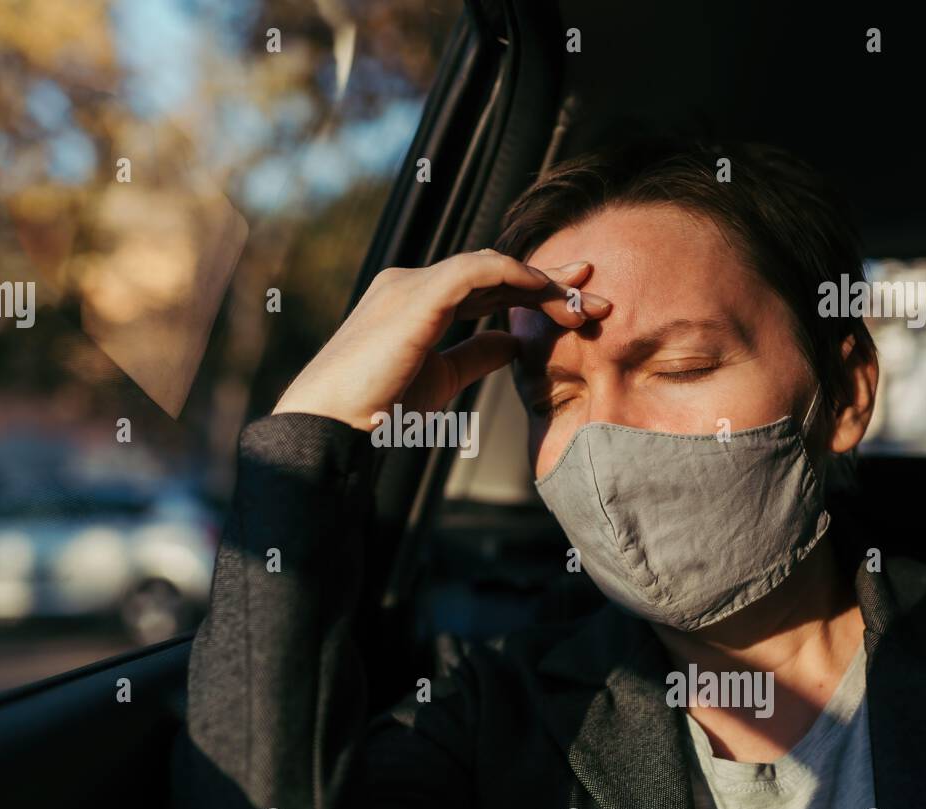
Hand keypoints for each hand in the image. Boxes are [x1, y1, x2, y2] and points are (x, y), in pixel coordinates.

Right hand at [271, 249, 610, 431]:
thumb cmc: (375, 408)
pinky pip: (477, 270)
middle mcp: (411, 283)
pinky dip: (516, 275)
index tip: (573, 306)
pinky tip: (544, 290)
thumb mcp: (439, 378)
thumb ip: (475, 354)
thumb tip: (512, 343)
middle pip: (493, 273)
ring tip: (581, 303)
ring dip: (541, 282)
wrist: (331, 423)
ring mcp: (412, 284)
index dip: (529, 293)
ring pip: (491, 267)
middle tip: (594, 293)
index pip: (483, 287)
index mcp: (415, 302)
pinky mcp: (416, 294)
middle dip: (547, 282)